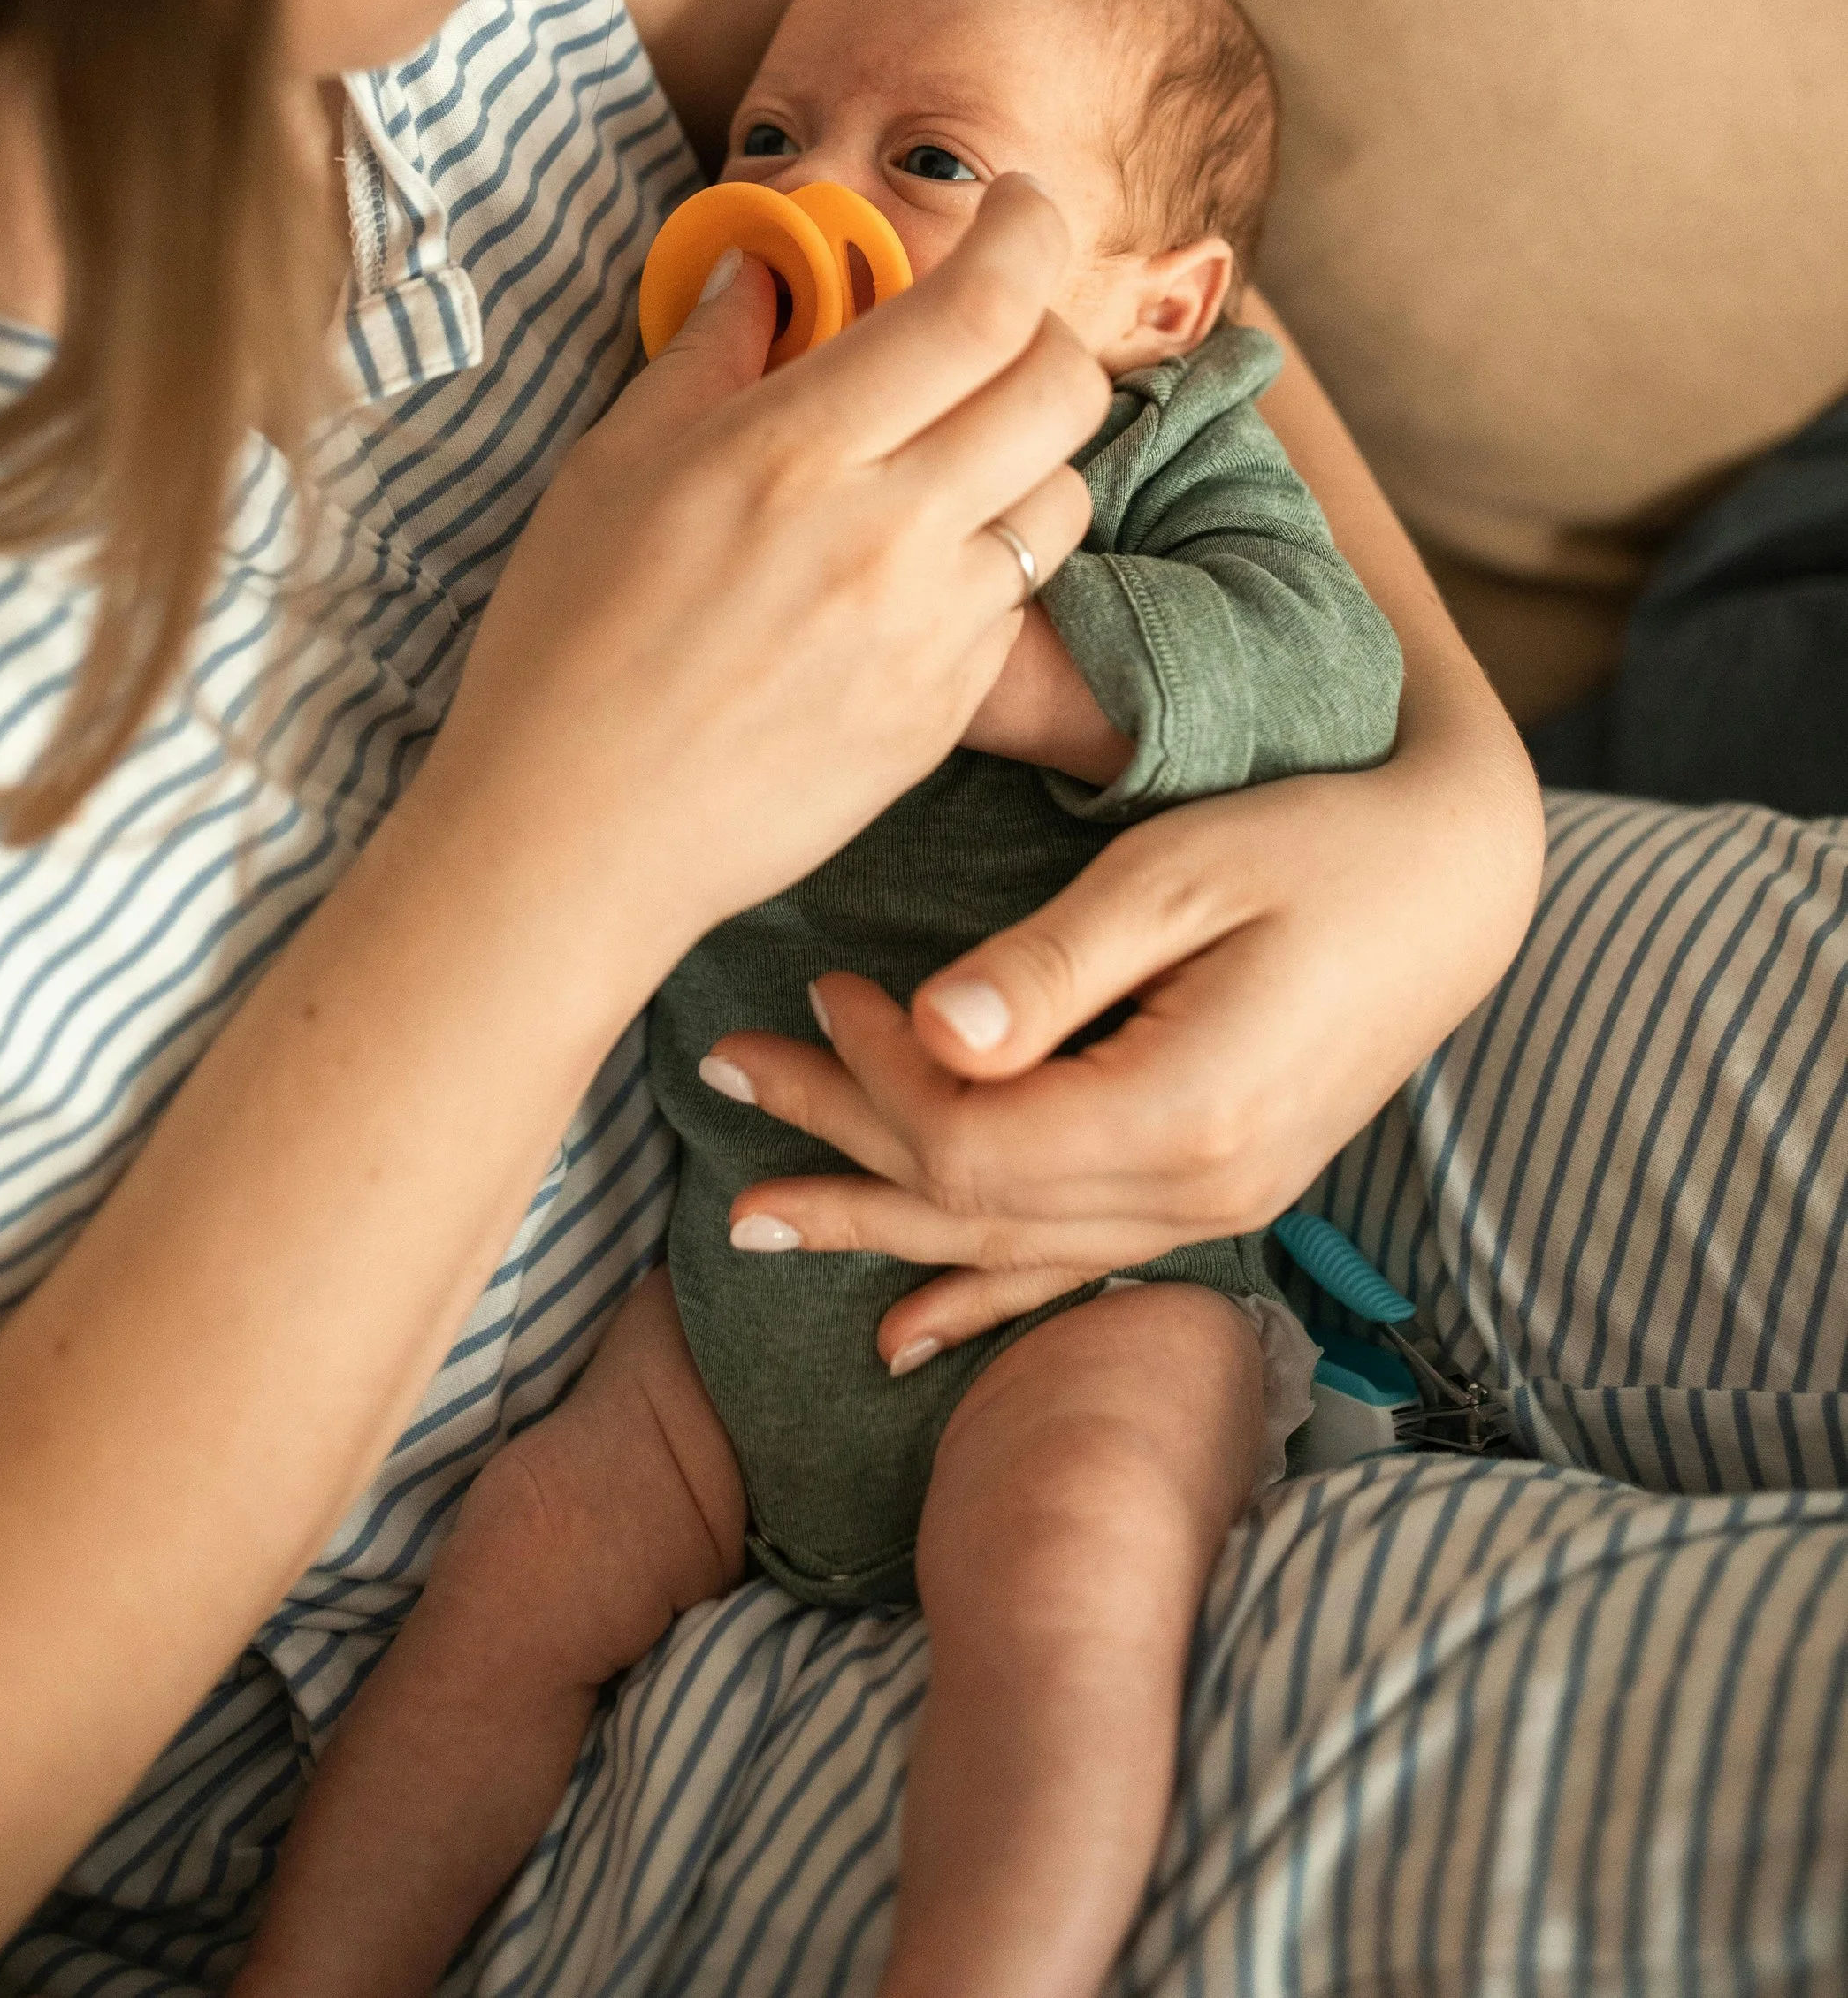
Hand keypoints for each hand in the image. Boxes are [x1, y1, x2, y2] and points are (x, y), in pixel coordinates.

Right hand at [409, 174, 1110, 971]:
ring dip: (1025, 455)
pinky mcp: (948, 710)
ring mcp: (932, 630)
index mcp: (796, 451)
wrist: (574, 837)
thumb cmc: (568, 643)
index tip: (1021, 205)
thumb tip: (768, 271)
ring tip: (943, 463)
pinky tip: (904, 574)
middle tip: (994, 337)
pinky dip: (987, 563)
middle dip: (1049, 335)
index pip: (978, 307)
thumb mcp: (615, 465)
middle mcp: (888, 533)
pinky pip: (1018, 601)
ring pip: (1065, 497)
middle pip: (1062, 390)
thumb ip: (711, 353)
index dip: (1027, 231)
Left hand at [704, 722, 1542, 1370]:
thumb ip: (1055, 963)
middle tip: (721, 1075)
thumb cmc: (1319, 842)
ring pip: (1005, 1248)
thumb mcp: (1184, 872)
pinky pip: (1071, 1270)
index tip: (827, 990)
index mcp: (1186, 1115)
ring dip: (874, 1220)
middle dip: (836, 1143)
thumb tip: (929, 1029)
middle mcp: (1199, 1194)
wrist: (1454, 882)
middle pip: (972, 1203)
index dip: (876, 1083)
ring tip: (750, 1218)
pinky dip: (975, 1299)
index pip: (975, 1144)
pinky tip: (896, 1332)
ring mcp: (1211, 1211)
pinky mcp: (1214, 1196)